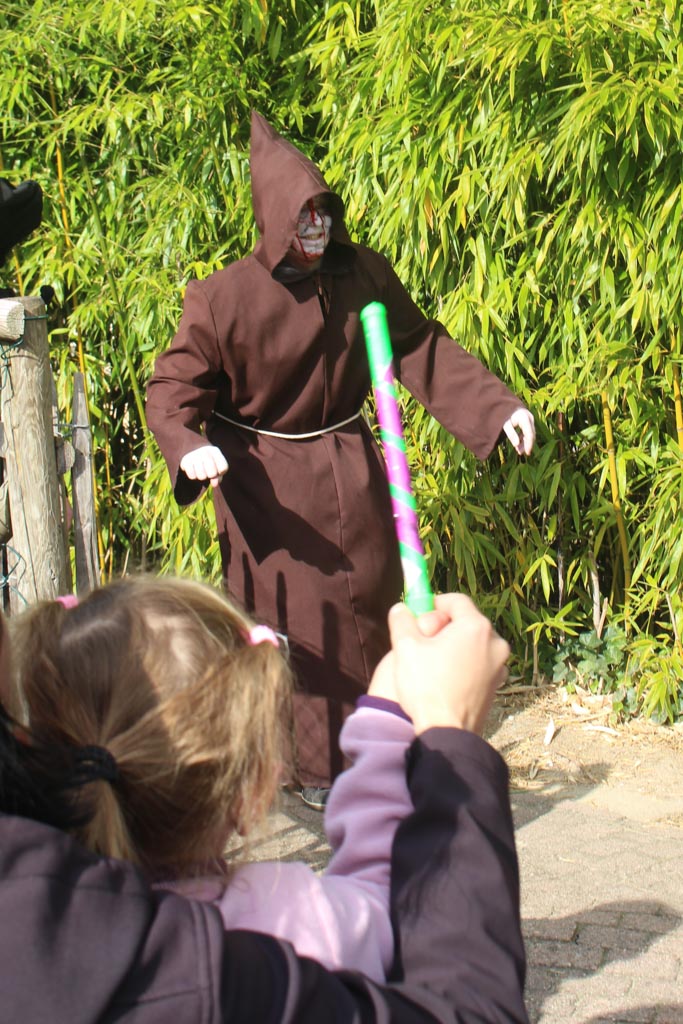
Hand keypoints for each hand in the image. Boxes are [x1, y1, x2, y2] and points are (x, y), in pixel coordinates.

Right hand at [179, 446, 227, 487]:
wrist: (192, 452)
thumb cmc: (208, 462)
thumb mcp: (216, 467)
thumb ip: (218, 476)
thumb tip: (214, 484)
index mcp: (215, 451)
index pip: (223, 468)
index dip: (220, 473)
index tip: (217, 470)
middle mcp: (205, 451)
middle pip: (212, 473)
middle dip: (210, 476)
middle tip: (207, 472)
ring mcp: (195, 455)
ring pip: (202, 476)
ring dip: (202, 477)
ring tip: (201, 471)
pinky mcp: (185, 461)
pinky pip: (192, 477)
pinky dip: (193, 477)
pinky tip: (193, 470)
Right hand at [385, 594, 509, 735]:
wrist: (446, 732)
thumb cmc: (426, 687)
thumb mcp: (405, 647)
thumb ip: (402, 620)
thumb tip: (401, 608)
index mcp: (476, 627)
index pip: (456, 600)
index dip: (435, 602)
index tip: (420, 613)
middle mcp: (495, 642)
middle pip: (467, 621)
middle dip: (445, 626)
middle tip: (423, 639)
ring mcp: (499, 665)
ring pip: (474, 643)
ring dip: (455, 645)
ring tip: (433, 661)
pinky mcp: (497, 684)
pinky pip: (479, 663)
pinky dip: (464, 663)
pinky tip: (446, 677)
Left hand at [503, 408, 534, 455]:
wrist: (504, 403)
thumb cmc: (504, 413)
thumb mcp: (505, 424)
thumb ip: (511, 433)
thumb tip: (516, 445)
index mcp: (524, 418)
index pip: (529, 434)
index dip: (529, 444)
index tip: (527, 453)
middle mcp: (530, 418)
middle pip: (531, 434)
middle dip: (527, 445)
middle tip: (520, 453)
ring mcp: (530, 419)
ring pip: (530, 433)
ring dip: (525, 442)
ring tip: (518, 451)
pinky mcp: (528, 421)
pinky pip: (528, 431)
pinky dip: (524, 438)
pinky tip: (518, 444)